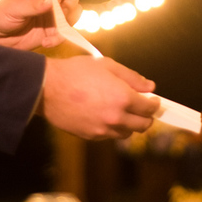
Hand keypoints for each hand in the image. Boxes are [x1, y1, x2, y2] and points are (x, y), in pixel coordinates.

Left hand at [0, 0, 80, 50]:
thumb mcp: (13, 8)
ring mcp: (53, 15)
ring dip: (68, 21)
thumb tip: (50, 2)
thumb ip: (32, 6)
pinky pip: (65, 33)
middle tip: (61, 15)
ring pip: (73, 13)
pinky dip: (59, 38)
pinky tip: (46, 42)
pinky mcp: (53, 31)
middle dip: (69, 5)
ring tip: (56, 30)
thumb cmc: (1, 15)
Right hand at [40, 56, 158, 139]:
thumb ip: (131, 77)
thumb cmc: (75, 72)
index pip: (149, 108)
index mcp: (123, 98)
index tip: (153, 100)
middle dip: (146, 117)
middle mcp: (116, 117)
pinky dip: (113, 128)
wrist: (47, 88)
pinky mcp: (90, 136)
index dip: (154, 104)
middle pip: (143, 126)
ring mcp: (103, 129)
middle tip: (143, 109)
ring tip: (122, 112)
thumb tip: (150, 87)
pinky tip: (105, 116)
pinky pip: (109, 136)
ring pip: (127, 133)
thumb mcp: (107, 65)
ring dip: (130, 124)